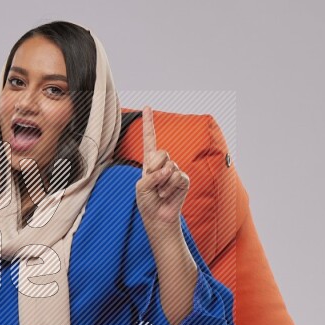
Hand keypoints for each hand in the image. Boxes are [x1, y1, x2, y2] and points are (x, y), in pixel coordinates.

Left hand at [135, 106, 189, 231]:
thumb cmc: (147, 202)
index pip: (150, 139)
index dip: (149, 123)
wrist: (158, 217)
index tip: (147, 107)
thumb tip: (168, 170)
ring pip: (169, 167)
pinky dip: (169, 187)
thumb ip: (151, 175)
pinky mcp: (184, 180)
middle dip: (155, 168)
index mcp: (149, 162)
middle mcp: (163, 163)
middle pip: (161, 153)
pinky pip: (177, 177)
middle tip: (153, 183)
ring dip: (161, 182)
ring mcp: (175, 170)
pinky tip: (166, 194)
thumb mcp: (141, 187)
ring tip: (159, 191)